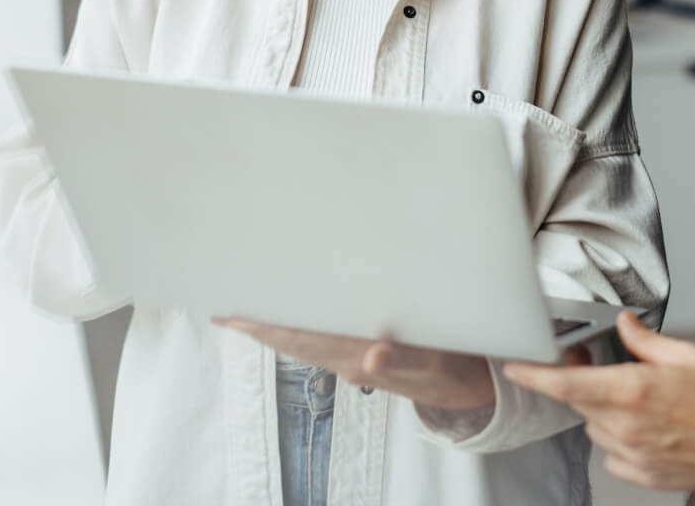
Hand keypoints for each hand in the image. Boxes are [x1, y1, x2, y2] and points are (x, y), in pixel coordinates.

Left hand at [213, 317, 494, 410]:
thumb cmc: (454, 368)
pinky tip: (293, 315)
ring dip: (273, 325)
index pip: (299, 338)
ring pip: (302, 341)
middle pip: (291, 340)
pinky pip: (320, 339)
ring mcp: (353, 358)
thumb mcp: (436, 363)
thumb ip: (404, 359)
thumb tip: (371, 356)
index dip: (264, 326)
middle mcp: (347, 358)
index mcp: (357, 356)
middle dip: (257, 324)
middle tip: (223, 304)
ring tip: (246, 308)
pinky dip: (298, 327)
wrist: (471, 389)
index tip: (231, 313)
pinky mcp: (363, 354)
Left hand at [503, 312, 694, 503]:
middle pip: (579, 402)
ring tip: (642, 399)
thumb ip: (644, 340)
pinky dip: (620, 437)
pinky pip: (614, 454)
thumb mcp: (687, 354)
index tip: (515, 366)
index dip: (534, 375)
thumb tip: (625, 326)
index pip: (565, 384)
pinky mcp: (647, 476)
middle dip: (583, 382)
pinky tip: (649, 426)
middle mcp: (627, 427)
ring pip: (595, 427)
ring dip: (604, 410)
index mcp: (633, 392)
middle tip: (605, 366)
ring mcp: (636, 456)